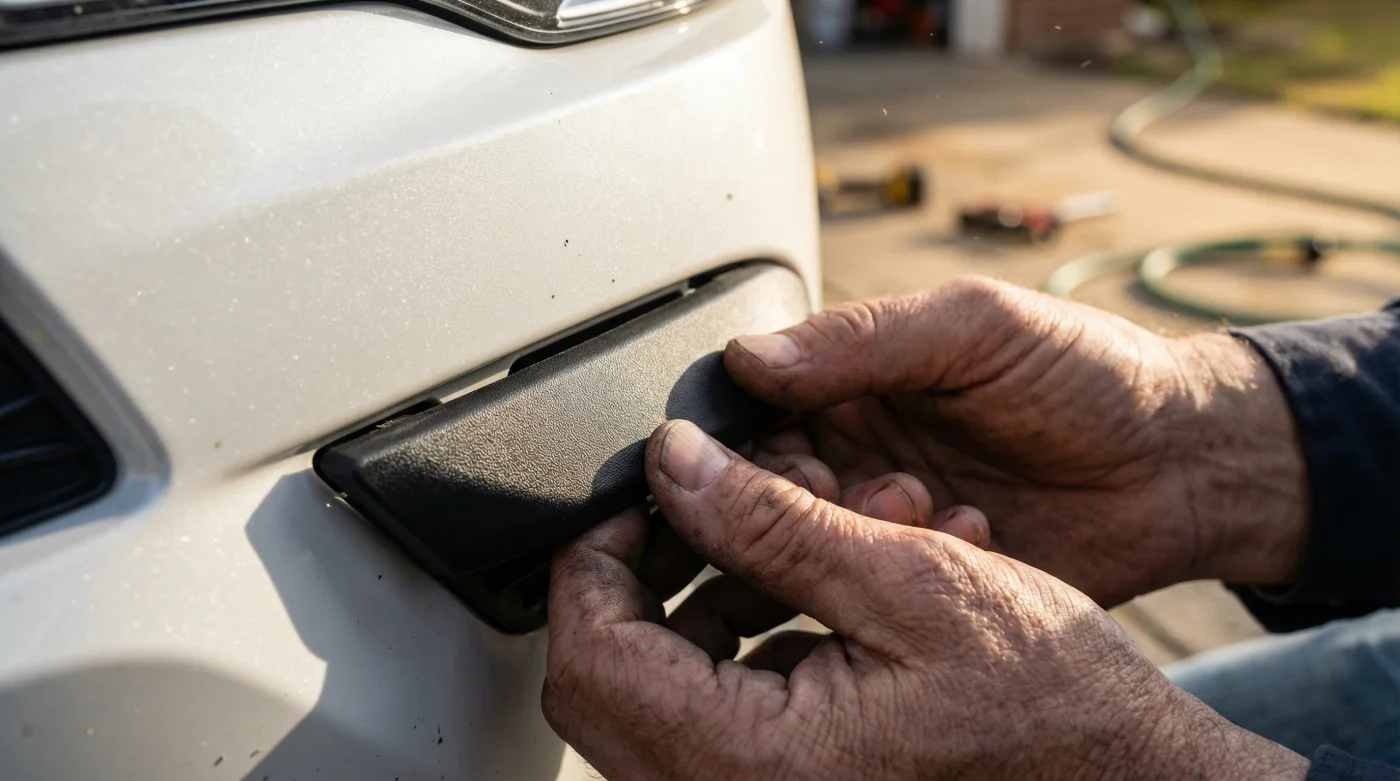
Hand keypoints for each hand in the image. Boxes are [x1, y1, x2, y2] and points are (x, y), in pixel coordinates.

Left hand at [542, 421, 1308, 780]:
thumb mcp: (911, 579)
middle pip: (608, 685)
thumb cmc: (1052, 705)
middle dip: (643, 579)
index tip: (637, 492)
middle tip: (697, 506)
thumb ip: (773, 522)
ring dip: (698, 608)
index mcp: (757, 766)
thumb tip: (673, 465)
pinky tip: (809, 599)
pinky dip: (739, 651)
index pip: (593, 659)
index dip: (594, 558)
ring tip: (783, 540)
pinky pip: (712, 725)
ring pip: (656, 700)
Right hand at [723, 277, 1308, 605]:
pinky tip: (969, 544)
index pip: (754, 416)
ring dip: (854, 540)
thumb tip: (749, 356)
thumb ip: (862, 337)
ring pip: (814, 550)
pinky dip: (905, 578)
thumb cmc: (1088, 375)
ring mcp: (889, 525)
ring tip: (920, 515)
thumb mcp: (976, 327)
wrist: (1180, 467)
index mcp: (851, 384)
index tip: (776, 460)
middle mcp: (856, 456)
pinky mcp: (926, 585)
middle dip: (800, 501)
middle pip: (769, 492)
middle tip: (859, 493)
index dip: (748, 444)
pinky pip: (876, 597)